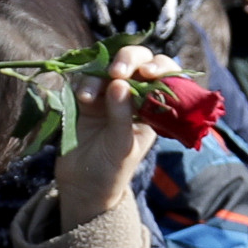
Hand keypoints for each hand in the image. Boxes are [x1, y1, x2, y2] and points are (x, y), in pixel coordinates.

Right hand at [52, 44, 186, 227]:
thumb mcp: (123, 146)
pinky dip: (85, 83)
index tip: (148, 73)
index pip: (165, 76)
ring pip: (109, 65)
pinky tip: (82, 98)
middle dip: (128, 60)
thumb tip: (119, 83)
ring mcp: (109, 94)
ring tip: (89, 96)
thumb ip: (122, 115)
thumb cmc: (112, 170)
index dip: (159, 67)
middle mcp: (133, 95)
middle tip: (116, 73)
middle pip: (138, 61)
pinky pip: (86, 78)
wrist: (82, 186)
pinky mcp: (86, 97)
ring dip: (100, 73)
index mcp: (153, 108)